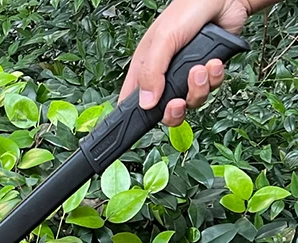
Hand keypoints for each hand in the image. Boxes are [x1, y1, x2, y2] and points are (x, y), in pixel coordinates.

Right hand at [119, 0, 251, 125]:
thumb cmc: (188, 9)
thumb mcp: (163, 40)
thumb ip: (151, 72)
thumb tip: (146, 103)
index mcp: (145, 69)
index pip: (131, 102)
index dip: (133, 117)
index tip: (138, 126)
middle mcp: (164, 77)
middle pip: (163, 112)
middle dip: (173, 111)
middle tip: (178, 102)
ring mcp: (185, 78)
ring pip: (189, 104)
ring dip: (198, 89)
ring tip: (201, 68)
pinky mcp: (206, 75)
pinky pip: (210, 91)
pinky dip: (214, 79)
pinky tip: (214, 62)